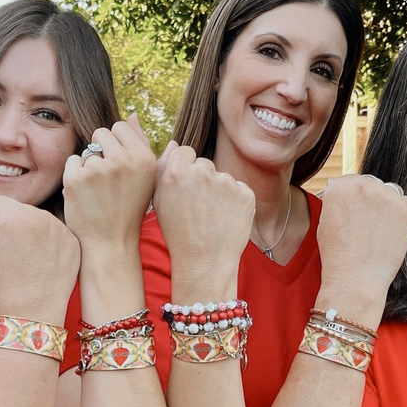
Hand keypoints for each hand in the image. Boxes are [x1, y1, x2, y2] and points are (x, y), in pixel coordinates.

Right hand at [0, 196, 79, 324]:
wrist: (30, 316)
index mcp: (15, 215)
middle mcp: (42, 216)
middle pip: (12, 210)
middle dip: (3, 229)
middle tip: (4, 259)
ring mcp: (61, 229)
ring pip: (31, 221)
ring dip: (23, 235)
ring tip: (21, 263)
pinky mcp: (72, 243)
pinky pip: (50, 233)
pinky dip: (41, 245)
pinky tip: (37, 265)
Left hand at [63, 113, 156, 252]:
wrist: (111, 243)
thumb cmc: (129, 208)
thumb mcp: (146, 177)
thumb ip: (141, 143)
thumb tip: (133, 115)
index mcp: (144, 157)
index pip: (121, 126)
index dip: (116, 144)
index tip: (118, 165)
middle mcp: (123, 160)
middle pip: (101, 133)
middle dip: (101, 151)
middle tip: (107, 179)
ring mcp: (98, 168)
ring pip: (87, 151)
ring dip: (89, 166)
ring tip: (98, 191)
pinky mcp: (76, 178)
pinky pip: (72, 162)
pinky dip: (75, 176)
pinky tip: (86, 194)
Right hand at [152, 144, 254, 281]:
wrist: (204, 262)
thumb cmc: (177, 233)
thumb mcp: (159, 201)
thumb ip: (163, 168)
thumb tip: (175, 143)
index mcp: (177, 171)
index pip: (185, 153)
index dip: (184, 171)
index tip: (185, 189)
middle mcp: (203, 172)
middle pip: (204, 165)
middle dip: (202, 180)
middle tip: (198, 208)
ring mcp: (227, 182)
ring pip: (222, 178)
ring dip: (218, 192)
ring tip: (211, 217)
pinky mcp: (246, 193)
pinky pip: (239, 190)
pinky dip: (234, 203)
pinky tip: (224, 220)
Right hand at [317, 174, 406, 299]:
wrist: (355, 277)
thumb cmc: (337, 255)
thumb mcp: (325, 220)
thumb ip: (337, 200)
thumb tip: (348, 193)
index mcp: (339, 185)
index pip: (350, 181)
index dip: (352, 198)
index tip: (354, 214)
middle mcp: (362, 184)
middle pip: (370, 183)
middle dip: (369, 199)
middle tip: (366, 224)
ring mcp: (386, 194)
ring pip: (388, 191)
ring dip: (385, 204)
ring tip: (376, 229)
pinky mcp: (404, 207)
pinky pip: (404, 202)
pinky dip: (400, 213)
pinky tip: (388, 231)